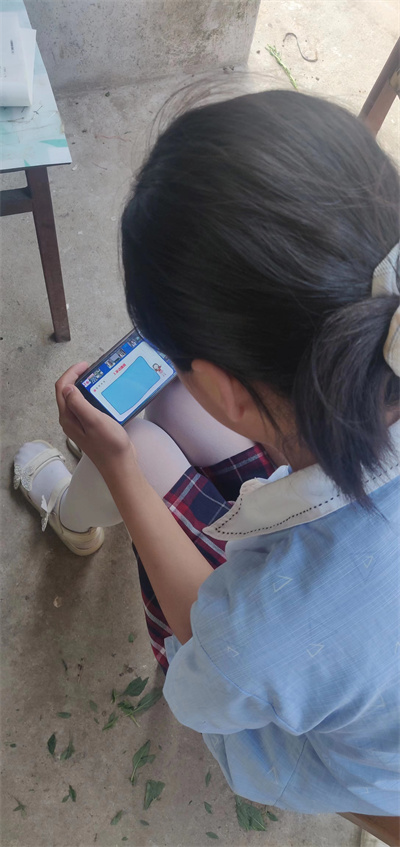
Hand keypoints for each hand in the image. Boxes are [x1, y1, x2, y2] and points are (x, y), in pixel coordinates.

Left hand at [55, 362, 136, 476]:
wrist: (119, 464)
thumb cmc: (109, 444)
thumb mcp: (94, 420)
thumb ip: (78, 403)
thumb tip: (67, 387)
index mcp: (68, 417)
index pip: (61, 388)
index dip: (71, 373)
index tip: (86, 365)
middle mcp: (70, 420)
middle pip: (66, 392)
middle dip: (76, 377)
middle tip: (92, 368)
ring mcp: (79, 424)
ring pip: (75, 399)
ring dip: (84, 386)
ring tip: (98, 377)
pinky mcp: (89, 427)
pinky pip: (85, 406)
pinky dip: (91, 396)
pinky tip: (103, 394)